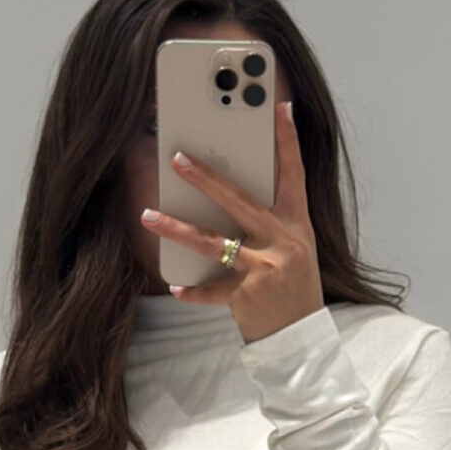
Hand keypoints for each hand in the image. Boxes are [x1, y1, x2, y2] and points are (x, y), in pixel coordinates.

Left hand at [141, 99, 324, 346]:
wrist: (301, 341)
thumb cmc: (294, 289)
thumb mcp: (294, 249)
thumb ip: (271, 220)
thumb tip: (231, 191)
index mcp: (296, 225)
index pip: (294, 174)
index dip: (288, 141)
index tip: (279, 108)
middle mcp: (282, 242)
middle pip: (239, 201)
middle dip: (206, 178)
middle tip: (177, 158)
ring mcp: (264, 269)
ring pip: (213, 243)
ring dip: (177, 227)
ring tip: (148, 215)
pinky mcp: (247, 296)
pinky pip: (211, 288)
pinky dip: (192, 290)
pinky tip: (175, 286)